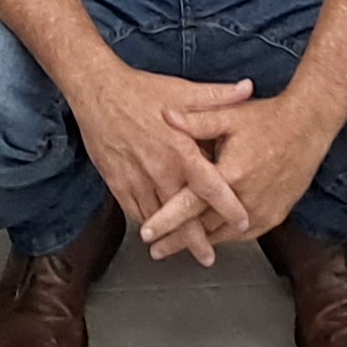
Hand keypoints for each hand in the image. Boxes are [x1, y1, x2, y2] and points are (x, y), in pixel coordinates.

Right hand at [68, 55, 253, 261]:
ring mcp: (137, 180)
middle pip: (183, 215)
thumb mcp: (182, 90)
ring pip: (158, 219)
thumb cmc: (140, 90)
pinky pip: (135, 212)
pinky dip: (147, 223)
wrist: (97, 91)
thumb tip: (249, 89)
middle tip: (209, 257)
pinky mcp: (117, 183)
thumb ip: (217, 96)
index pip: (210, 186)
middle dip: (197, 240)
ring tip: (183, 250)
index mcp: (180, 150)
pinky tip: (155, 230)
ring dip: (171, 237)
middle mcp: (160, 171)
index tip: (242, 223)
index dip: (228, 207)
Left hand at [162, 77, 344, 248]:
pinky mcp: (274, 216)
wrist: (308, 127)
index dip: (166, 220)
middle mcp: (246, 198)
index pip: (190, 204)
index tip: (147, 234)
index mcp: (230, 174)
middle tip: (155, 250)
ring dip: (200, 242)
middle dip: (177, 240)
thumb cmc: (268, 119)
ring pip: (223, 235)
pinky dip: (224, 237)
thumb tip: (166, 116)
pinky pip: (244, 235)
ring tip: (177, 248)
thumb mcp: (230, 115)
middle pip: (203, 227)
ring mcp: (262, 210)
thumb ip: (196, 120)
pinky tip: (211, 238)